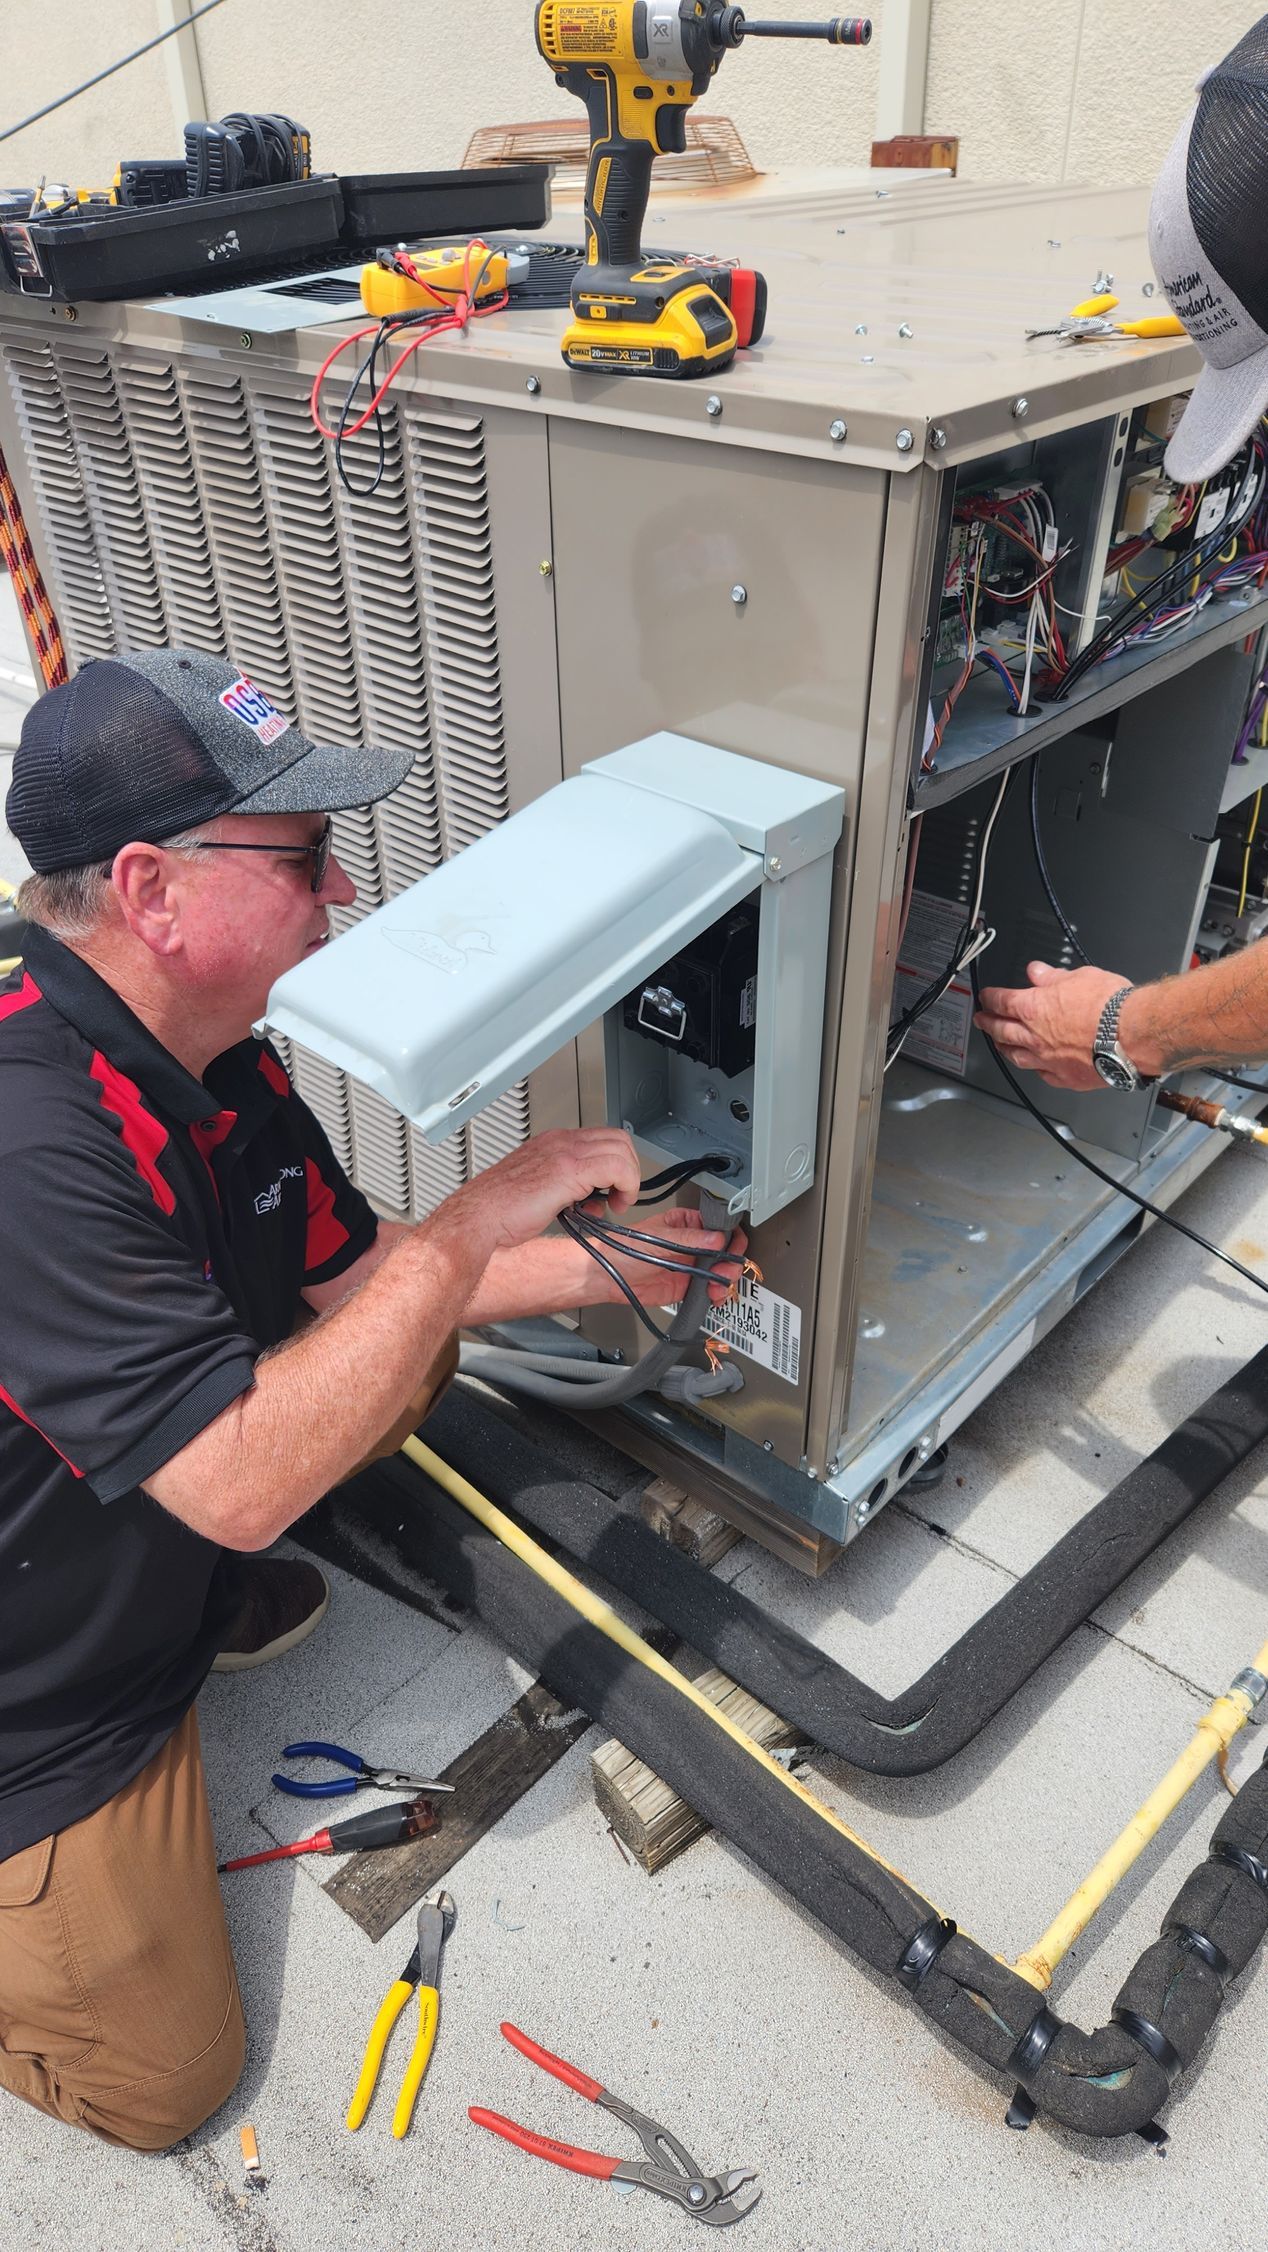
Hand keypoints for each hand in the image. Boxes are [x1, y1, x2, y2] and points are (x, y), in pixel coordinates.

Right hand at [451, 1128, 641, 1256]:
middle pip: (618, 1138)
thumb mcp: (540, 1193)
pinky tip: (614, 1205)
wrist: (477, 1218)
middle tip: (621, 1195)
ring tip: (619, 1202)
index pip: (602, 1138)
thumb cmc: (498, 1211)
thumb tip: (594, 1201)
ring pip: (621, 1149)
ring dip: (629, 1179)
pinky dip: (626, 1185)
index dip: (616, 1163)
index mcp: (552, 1143)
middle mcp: (560, 1142)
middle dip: (628, 1168)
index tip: (613, 1189)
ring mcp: (564, 1152)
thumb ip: (569, 1192)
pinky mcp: (569, 1170)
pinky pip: (617, 1167)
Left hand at [579, 1203, 747, 1310]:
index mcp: (686, 1224)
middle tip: (726, 1268)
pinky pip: (710, 1290)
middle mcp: (692, 1245)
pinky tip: (714, 1295)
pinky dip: (718, 1294)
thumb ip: (688, 1239)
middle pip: (725, 1250)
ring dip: (726, 1279)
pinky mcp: (687, 1286)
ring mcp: (691, 1266)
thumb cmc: (623, 1249)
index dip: (729, 1235)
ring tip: (719, 1284)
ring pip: (721, 1271)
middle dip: (730, 1260)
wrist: (605, 1277)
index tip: (732, 1245)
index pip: (717, 1226)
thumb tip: (716, 1237)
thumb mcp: (658, 1238)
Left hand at [974, 960, 1132, 1090]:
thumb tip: (1038, 971)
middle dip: (987, 1024)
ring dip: (1004, 1049)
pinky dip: (1035, 1069)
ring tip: (1000, 1045)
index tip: (986, 997)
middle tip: (981, 1021)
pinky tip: (1035, 1068)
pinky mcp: (1066, 1078)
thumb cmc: (1110, 1006)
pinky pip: (1042, 1075)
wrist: (1132, 1035)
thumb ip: (1053, 977)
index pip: (1002, 1001)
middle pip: (1001, 1030)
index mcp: (1034, 1008)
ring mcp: (1048, 1060)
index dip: (990, 997)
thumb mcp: (1080, 977)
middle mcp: (1035, 1037)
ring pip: (1016, 1056)